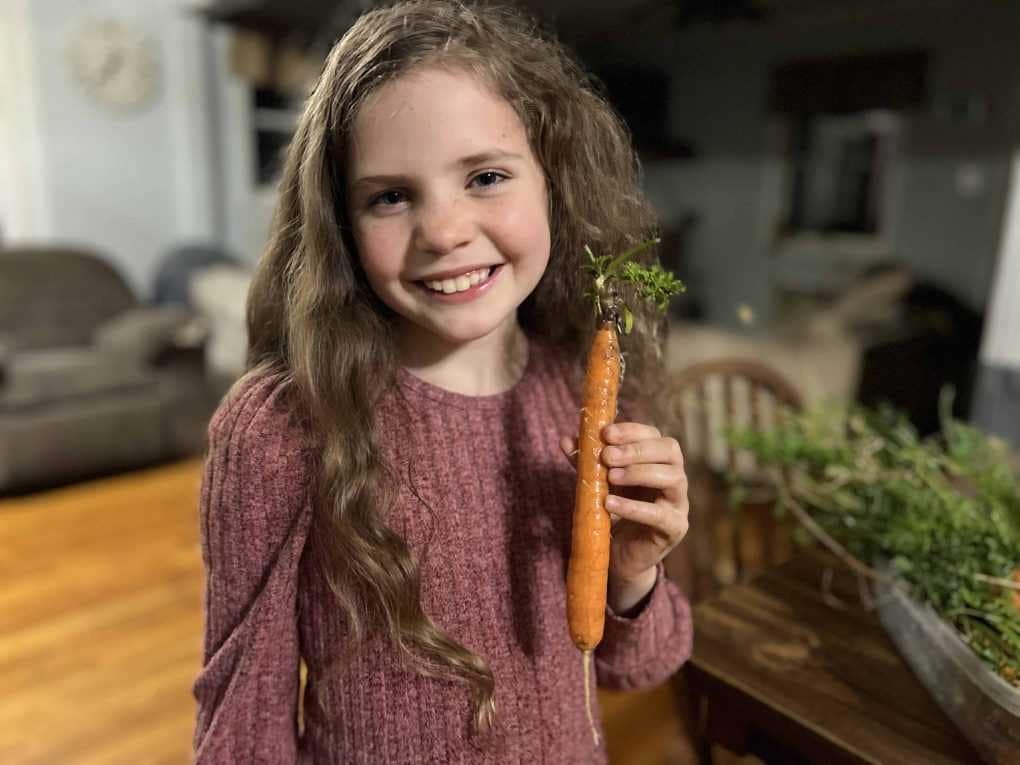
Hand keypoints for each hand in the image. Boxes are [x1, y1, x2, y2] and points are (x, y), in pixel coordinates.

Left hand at [560, 422, 689, 612]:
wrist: (621, 553)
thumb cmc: (613, 509)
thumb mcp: (598, 481)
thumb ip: (586, 461)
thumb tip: (565, 440)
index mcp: (658, 460)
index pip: (654, 434)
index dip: (632, 431)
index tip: (606, 433)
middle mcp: (675, 476)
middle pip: (670, 451)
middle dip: (636, 450)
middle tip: (607, 455)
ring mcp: (678, 502)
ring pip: (673, 477)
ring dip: (639, 473)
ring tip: (610, 477)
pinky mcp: (674, 528)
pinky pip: (660, 514)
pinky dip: (634, 507)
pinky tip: (610, 504)